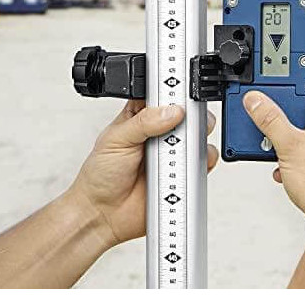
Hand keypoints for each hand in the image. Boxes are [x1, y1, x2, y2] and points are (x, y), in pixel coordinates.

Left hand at [69, 101, 217, 246]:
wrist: (104, 215)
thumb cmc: (100, 174)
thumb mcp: (116, 140)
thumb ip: (143, 122)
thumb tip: (172, 111)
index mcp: (141, 116)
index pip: (163, 94)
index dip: (174, 90)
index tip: (180, 95)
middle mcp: (160, 132)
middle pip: (188, 113)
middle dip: (192, 114)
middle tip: (185, 122)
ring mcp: (173, 153)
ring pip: (199, 136)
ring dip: (197, 138)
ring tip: (180, 148)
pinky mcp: (183, 173)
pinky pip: (203, 162)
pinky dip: (203, 161)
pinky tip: (187, 165)